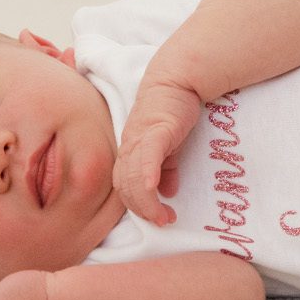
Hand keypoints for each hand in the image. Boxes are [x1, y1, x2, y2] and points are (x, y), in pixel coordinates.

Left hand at [112, 79, 203, 224]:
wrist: (177, 78)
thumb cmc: (170, 110)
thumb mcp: (167, 145)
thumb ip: (165, 168)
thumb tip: (167, 192)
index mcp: (129, 152)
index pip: (122, 187)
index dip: (137, 207)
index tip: (157, 220)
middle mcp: (128, 147)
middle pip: (124, 187)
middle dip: (142, 210)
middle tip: (163, 222)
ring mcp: (139, 138)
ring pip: (132, 177)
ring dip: (147, 201)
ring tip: (165, 216)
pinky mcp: (156, 129)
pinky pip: (147, 155)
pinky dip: (146, 174)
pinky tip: (154, 189)